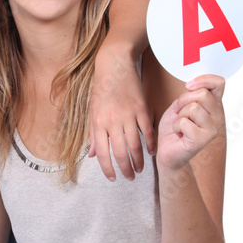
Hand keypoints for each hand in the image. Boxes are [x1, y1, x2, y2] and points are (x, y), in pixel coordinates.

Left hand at [89, 49, 155, 180]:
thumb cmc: (101, 88)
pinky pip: (147, 131)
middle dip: (125, 169)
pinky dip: (150, 144)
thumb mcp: (92, 111)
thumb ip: (93, 134)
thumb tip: (91, 155)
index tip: (113, 178)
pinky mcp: (141, 108)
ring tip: (139, 170)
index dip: (107, 169)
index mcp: (98, 123)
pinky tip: (151, 153)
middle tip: (129, 178)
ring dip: (138, 161)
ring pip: (135, 145)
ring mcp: (128, 115)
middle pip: (120, 152)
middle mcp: (112, 121)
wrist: (114, 64)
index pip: (102, 153)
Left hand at [157, 75, 225, 170]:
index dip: (203, 80)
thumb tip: (192, 85)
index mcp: (215, 105)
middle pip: (203, 94)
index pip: (219, 83)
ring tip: (181, 124)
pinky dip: (176, 126)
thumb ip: (190, 94)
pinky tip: (179, 134)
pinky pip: (184, 122)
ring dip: (180, 115)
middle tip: (179, 112)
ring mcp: (212, 129)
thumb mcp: (180, 105)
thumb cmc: (175, 126)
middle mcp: (218, 116)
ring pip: (193, 108)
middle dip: (183, 100)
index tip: (189, 86)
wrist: (168, 150)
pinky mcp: (202, 140)